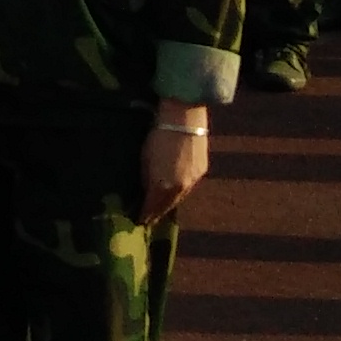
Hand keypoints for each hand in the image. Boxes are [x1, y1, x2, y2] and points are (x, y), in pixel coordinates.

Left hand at [140, 106, 211, 226]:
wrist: (184, 119)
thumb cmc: (158, 135)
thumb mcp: (145, 157)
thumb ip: (146, 178)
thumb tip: (147, 190)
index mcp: (163, 185)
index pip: (152, 207)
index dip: (145, 215)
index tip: (139, 221)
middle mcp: (179, 188)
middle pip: (167, 206)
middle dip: (158, 213)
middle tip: (149, 220)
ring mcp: (193, 180)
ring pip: (180, 198)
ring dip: (169, 204)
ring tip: (161, 209)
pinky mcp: (201, 171)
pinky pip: (189, 188)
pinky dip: (180, 192)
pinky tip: (175, 193)